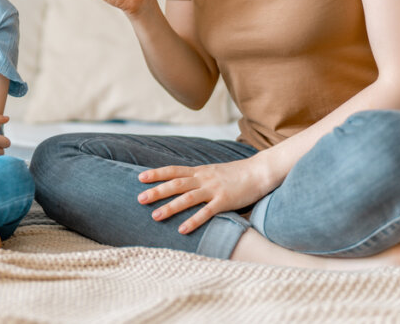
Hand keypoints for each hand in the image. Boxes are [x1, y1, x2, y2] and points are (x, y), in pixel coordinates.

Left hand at [137, 158, 276, 233]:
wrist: (259, 171)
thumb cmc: (237, 174)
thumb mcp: (215, 172)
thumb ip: (200, 178)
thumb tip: (185, 186)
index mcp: (200, 171)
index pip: (174, 170)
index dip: (157, 173)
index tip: (141, 178)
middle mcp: (204, 178)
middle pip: (176, 184)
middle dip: (157, 191)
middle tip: (140, 199)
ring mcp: (214, 189)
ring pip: (187, 198)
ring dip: (170, 207)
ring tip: (155, 216)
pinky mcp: (224, 201)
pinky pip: (206, 212)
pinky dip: (193, 221)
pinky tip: (182, 229)